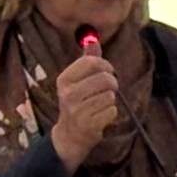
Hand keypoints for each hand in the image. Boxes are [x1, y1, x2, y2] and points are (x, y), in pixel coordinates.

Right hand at [49, 52, 119, 172]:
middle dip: (112, 83)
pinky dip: (111, 113)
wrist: (69, 136)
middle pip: (104, 78)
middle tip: (109, 88)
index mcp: (64, 79)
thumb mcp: (76, 80)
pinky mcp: (89, 125)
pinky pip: (112, 111)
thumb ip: (86, 60)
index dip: (105, 65)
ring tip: (101, 104)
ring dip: (110, 99)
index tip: (107, 71)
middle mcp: (68, 94)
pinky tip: (101, 116)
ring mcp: (78, 110)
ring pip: (110, 95)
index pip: (92, 62)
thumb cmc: (76, 103)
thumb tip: (94, 40)